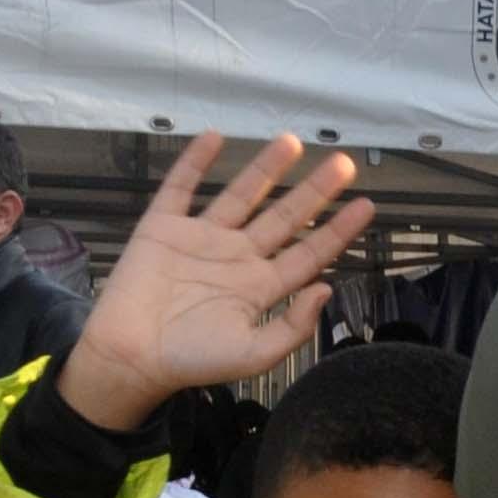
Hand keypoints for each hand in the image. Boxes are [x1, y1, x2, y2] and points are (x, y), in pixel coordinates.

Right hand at [60, 135, 375, 431]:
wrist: (131, 358)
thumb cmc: (194, 360)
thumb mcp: (255, 354)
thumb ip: (294, 326)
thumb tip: (326, 288)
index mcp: (261, 286)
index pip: (309, 252)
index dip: (337, 230)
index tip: (366, 205)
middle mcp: (237, 256)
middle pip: (284, 216)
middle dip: (314, 191)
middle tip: (343, 164)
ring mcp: (202, 238)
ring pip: (241, 195)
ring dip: (265, 169)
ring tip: (291, 142)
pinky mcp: (163, 227)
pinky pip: (181, 187)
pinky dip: (195, 161)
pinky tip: (214, 137)